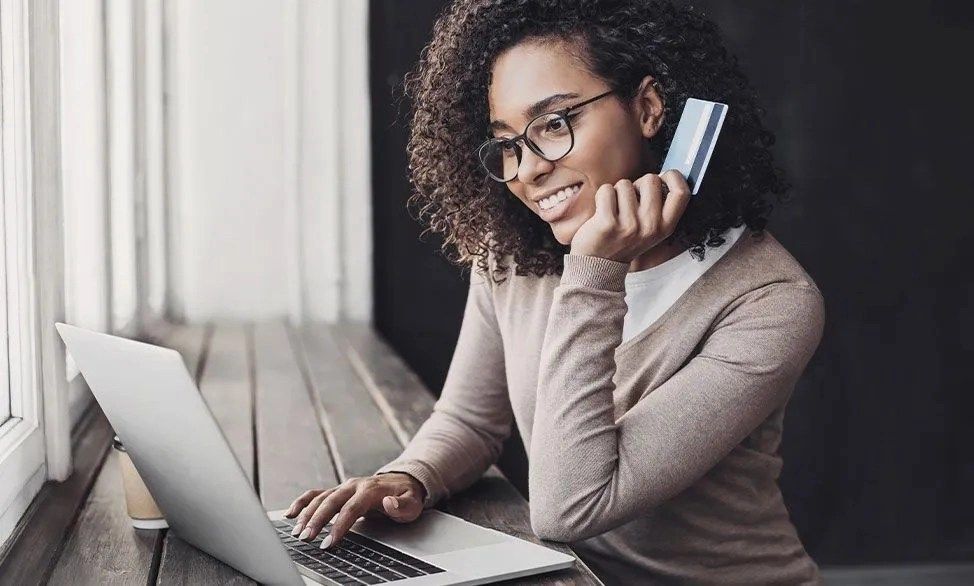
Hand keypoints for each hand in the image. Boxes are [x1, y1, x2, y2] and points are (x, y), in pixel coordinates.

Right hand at [284, 472, 425, 547]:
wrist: (402, 482)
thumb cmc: (406, 496)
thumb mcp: (413, 504)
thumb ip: (403, 506)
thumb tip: (389, 502)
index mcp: (370, 489)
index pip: (352, 508)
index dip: (339, 525)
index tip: (329, 542)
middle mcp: (353, 485)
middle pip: (331, 501)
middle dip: (317, 520)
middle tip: (306, 538)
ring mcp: (343, 487)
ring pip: (320, 498)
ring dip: (306, 514)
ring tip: (297, 533)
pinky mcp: (337, 491)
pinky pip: (315, 494)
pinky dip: (301, 502)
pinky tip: (289, 514)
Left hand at [569, 169, 691, 263]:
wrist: (598, 266)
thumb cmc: (623, 240)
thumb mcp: (650, 230)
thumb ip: (659, 207)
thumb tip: (662, 176)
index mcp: (665, 227)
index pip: (681, 193)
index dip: (674, 177)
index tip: (663, 176)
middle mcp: (650, 226)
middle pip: (651, 180)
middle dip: (637, 184)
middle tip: (629, 201)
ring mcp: (630, 225)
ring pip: (625, 184)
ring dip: (617, 193)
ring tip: (614, 211)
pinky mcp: (608, 223)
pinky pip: (607, 190)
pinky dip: (602, 196)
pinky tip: (601, 213)